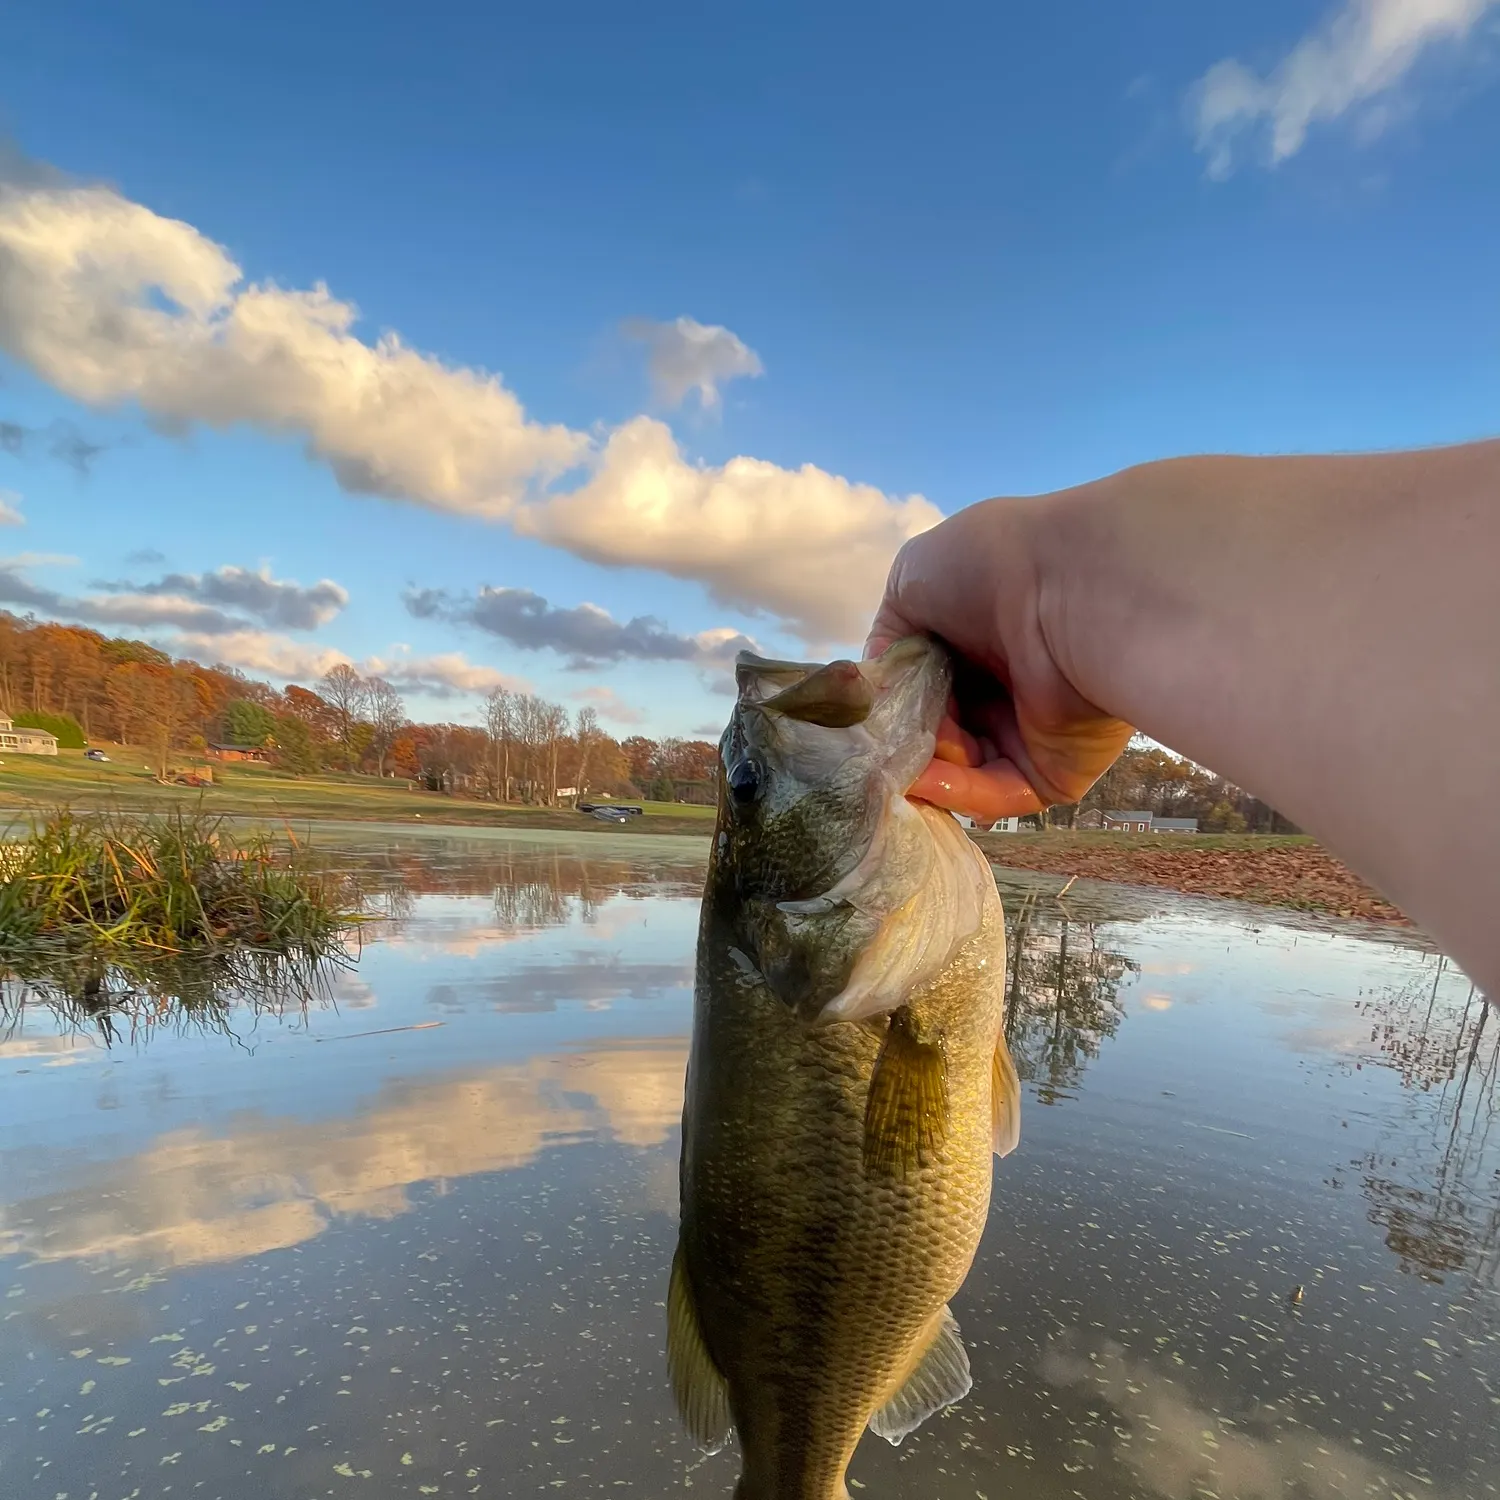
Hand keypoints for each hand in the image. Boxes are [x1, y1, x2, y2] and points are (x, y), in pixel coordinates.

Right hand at [864, 493, 1132, 821]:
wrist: (1068, 588)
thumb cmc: (990, 569)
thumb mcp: (912, 582)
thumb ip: (889, 637)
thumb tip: (879, 690)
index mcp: (977, 639)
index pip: (922, 686)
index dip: (892, 702)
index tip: (867, 714)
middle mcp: (1005, 685)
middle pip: (936, 732)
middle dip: (904, 739)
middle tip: (882, 742)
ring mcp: (1029, 730)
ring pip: (959, 769)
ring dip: (924, 767)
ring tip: (905, 758)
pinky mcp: (1054, 770)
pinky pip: (996, 793)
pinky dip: (956, 790)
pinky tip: (926, 778)